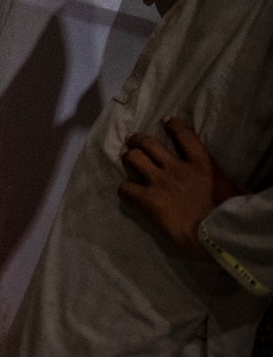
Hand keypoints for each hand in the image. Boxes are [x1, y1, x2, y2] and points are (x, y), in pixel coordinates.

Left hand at [120, 117, 241, 258]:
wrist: (214, 236)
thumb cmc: (228, 214)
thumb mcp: (232, 189)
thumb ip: (223, 180)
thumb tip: (232, 185)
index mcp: (202, 164)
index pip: (185, 135)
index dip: (173, 126)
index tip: (166, 121)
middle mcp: (177, 168)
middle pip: (149, 144)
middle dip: (138, 140)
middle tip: (133, 142)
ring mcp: (160, 182)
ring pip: (133, 158)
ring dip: (128, 158)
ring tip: (126, 159)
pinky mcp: (148, 199)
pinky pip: (126, 188)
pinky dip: (124, 189)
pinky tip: (127, 193)